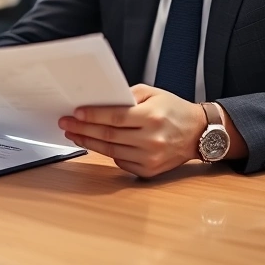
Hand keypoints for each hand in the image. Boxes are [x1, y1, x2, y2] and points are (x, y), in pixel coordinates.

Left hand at [58, 85, 206, 177]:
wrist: (198, 133)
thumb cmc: (174, 110)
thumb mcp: (153, 93)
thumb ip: (128, 96)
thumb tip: (101, 101)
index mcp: (152, 117)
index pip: (115, 117)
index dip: (92, 115)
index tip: (75, 113)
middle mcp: (151, 139)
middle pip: (108, 135)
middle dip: (83, 128)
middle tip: (66, 123)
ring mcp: (150, 157)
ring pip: (110, 150)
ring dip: (88, 142)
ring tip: (74, 133)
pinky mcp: (148, 171)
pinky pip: (120, 161)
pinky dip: (106, 152)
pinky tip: (95, 143)